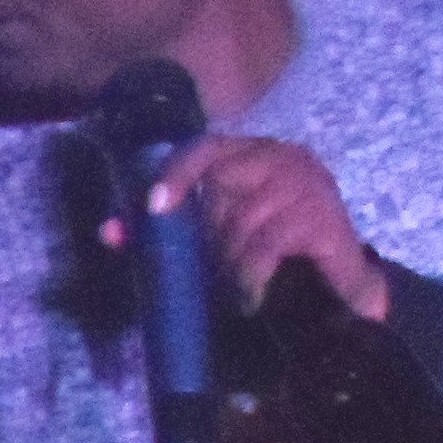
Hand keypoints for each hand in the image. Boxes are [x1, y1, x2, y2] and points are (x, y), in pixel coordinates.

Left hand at [148, 135, 391, 320]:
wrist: (334, 288)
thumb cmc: (266, 254)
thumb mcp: (214, 236)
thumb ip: (164, 231)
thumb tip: (108, 232)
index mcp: (253, 155)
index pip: (208, 148)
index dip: (178, 172)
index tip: (154, 206)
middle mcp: (282, 158)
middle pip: (223, 185)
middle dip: (211, 231)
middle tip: (216, 262)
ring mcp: (306, 184)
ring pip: (242, 220)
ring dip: (231, 259)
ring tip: (235, 282)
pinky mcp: (323, 219)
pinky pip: (264, 247)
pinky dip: (249, 276)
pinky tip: (249, 295)